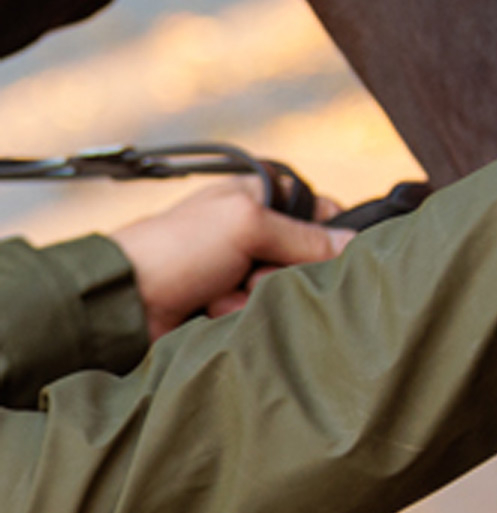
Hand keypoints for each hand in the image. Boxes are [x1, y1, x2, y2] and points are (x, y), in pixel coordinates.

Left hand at [114, 179, 354, 338]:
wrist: (125, 303)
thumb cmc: (177, 248)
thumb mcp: (247, 225)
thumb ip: (306, 235)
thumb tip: (356, 245)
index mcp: (257, 196)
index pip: (321, 211)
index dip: (328, 233)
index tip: (323, 251)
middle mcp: (253, 231)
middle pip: (307, 258)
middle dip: (282, 271)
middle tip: (253, 271)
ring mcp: (241, 271)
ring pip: (286, 290)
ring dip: (257, 297)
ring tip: (222, 293)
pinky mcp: (231, 306)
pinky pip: (262, 314)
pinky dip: (240, 315)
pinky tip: (213, 310)